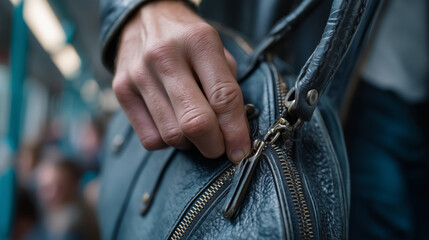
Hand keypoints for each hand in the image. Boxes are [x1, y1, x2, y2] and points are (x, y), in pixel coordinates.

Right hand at [113, 1, 250, 162]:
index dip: (236, 132)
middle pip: (195, 122)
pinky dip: (167, 141)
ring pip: (172, 135)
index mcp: (198, 42)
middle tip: (220, 147)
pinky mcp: (122, 90)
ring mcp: (139, 74)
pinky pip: (150, 138)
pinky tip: (173, 124)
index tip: (241, 150)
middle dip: (214, 145)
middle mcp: (165, 57)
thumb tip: (235, 133)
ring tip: (196, 131)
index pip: (223, 97)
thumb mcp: (216, 49)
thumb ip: (227, 87)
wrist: (144, 16)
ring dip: (191, 144)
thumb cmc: (187, 39)